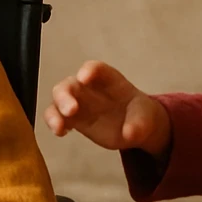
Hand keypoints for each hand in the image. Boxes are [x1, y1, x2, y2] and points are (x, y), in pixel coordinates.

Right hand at [44, 60, 170, 156]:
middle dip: (65, 94)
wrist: (136, 127)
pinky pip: (57, 117)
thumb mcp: (146, 118)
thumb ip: (138, 124)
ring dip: (56, 111)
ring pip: (58, 100)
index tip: (84, 77)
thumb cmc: (140, 114)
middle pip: (70, 83)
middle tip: (71, 110)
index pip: (95, 68)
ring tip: (59, 126)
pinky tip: (61, 132)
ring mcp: (79, 102)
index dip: (88, 71)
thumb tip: (129, 133)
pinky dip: (55, 123)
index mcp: (108, 79)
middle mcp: (88, 88)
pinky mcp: (74, 119)